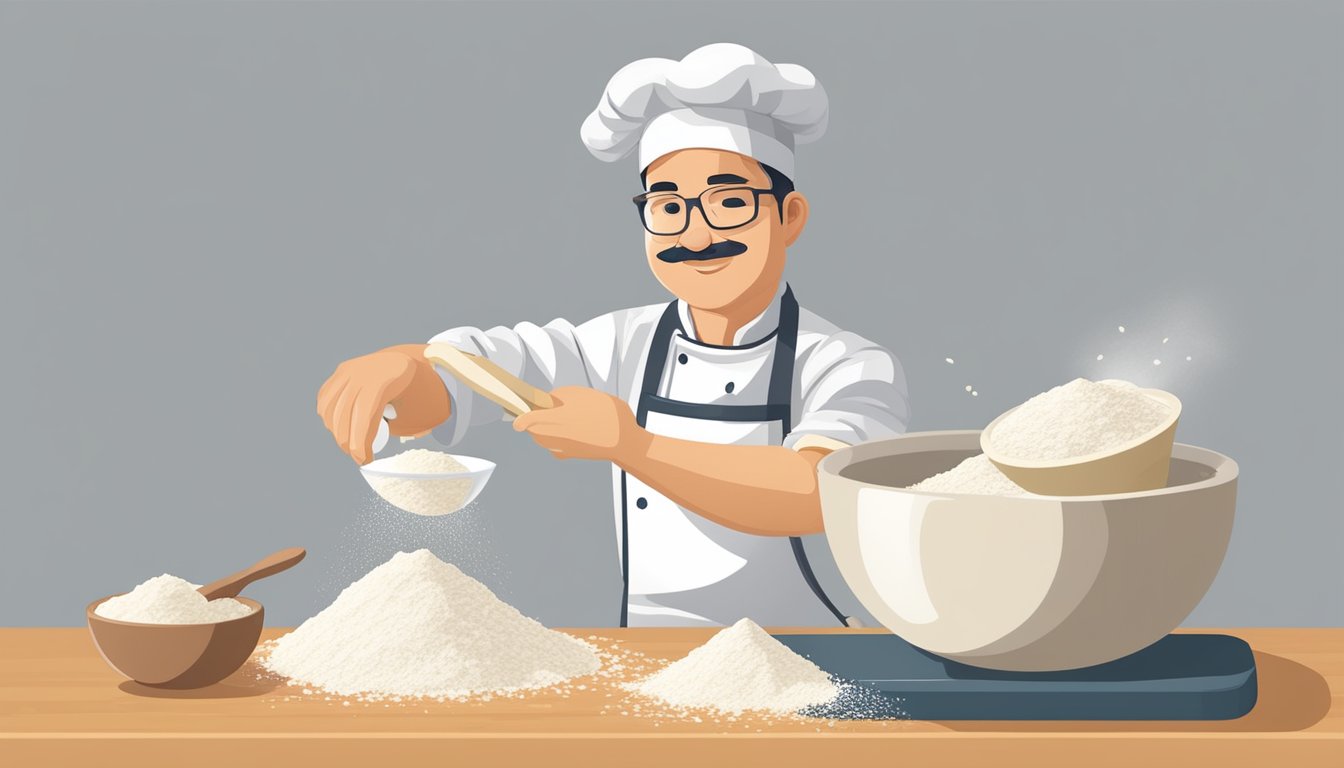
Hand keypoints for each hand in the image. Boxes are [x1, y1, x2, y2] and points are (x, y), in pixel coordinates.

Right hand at [317, 344, 451, 464]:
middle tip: (358, 457)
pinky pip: (326, 399)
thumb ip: (412, 425)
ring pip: (331, 408)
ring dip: (337, 433)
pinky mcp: (340, 372)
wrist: (400, 362)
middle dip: (348, 442)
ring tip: (349, 445)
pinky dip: (329, 417)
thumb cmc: (411, 390)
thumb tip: (408, 440)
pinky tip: (338, 429)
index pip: (365, 414)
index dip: (360, 441)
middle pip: (345, 414)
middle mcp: (363, 371)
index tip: (364, 459)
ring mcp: (349, 370)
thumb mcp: (418, 405)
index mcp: (385, 379)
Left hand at [512, 386, 645, 462]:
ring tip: (562, 417)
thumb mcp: (584, 395)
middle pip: (531, 427)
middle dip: (534, 417)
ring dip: (544, 427)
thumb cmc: (608, 415)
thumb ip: (561, 395)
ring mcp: (560, 448)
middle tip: (545, 406)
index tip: (514, 405)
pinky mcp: (568, 455)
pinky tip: (570, 430)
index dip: (518, 411)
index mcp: (556, 419)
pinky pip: (553, 445)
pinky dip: (556, 437)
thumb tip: (548, 401)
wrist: (626, 441)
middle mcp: (554, 436)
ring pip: (541, 436)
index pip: (525, 419)